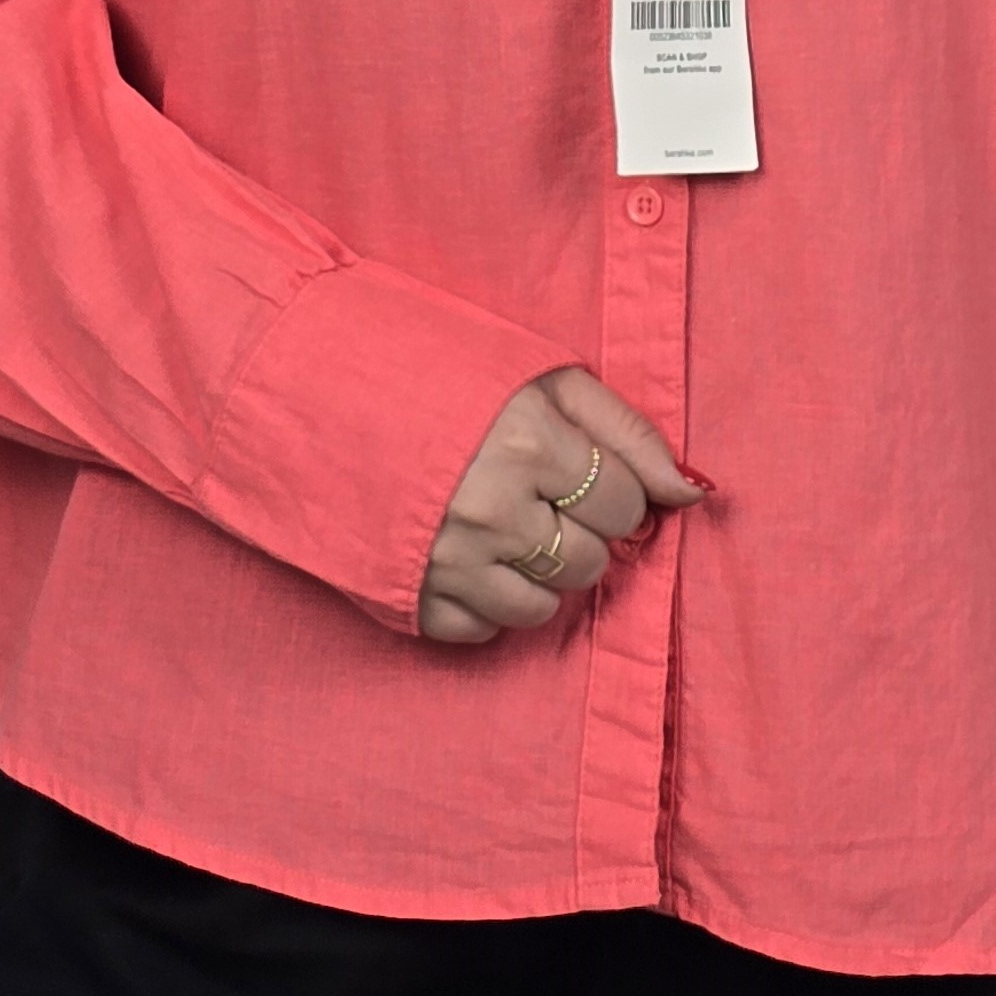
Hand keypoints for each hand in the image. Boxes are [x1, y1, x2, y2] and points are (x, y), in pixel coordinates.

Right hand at [419, 367, 703, 644]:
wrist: (305, 384)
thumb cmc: (427, 363)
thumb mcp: (535, 372)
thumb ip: (623, 428)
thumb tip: (690, 491)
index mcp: (528, 443)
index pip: (626, 503)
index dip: (614, 487)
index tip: (580, 470)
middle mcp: (492, 511)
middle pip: (590, 561)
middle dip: (578, 530)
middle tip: (538, 494)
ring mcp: (448, 563)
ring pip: (543, 608)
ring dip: (537, 571)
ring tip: (504, 524)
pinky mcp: (409, 599)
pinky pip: (482, 632)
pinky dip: (484, 601)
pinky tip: (466, 555)